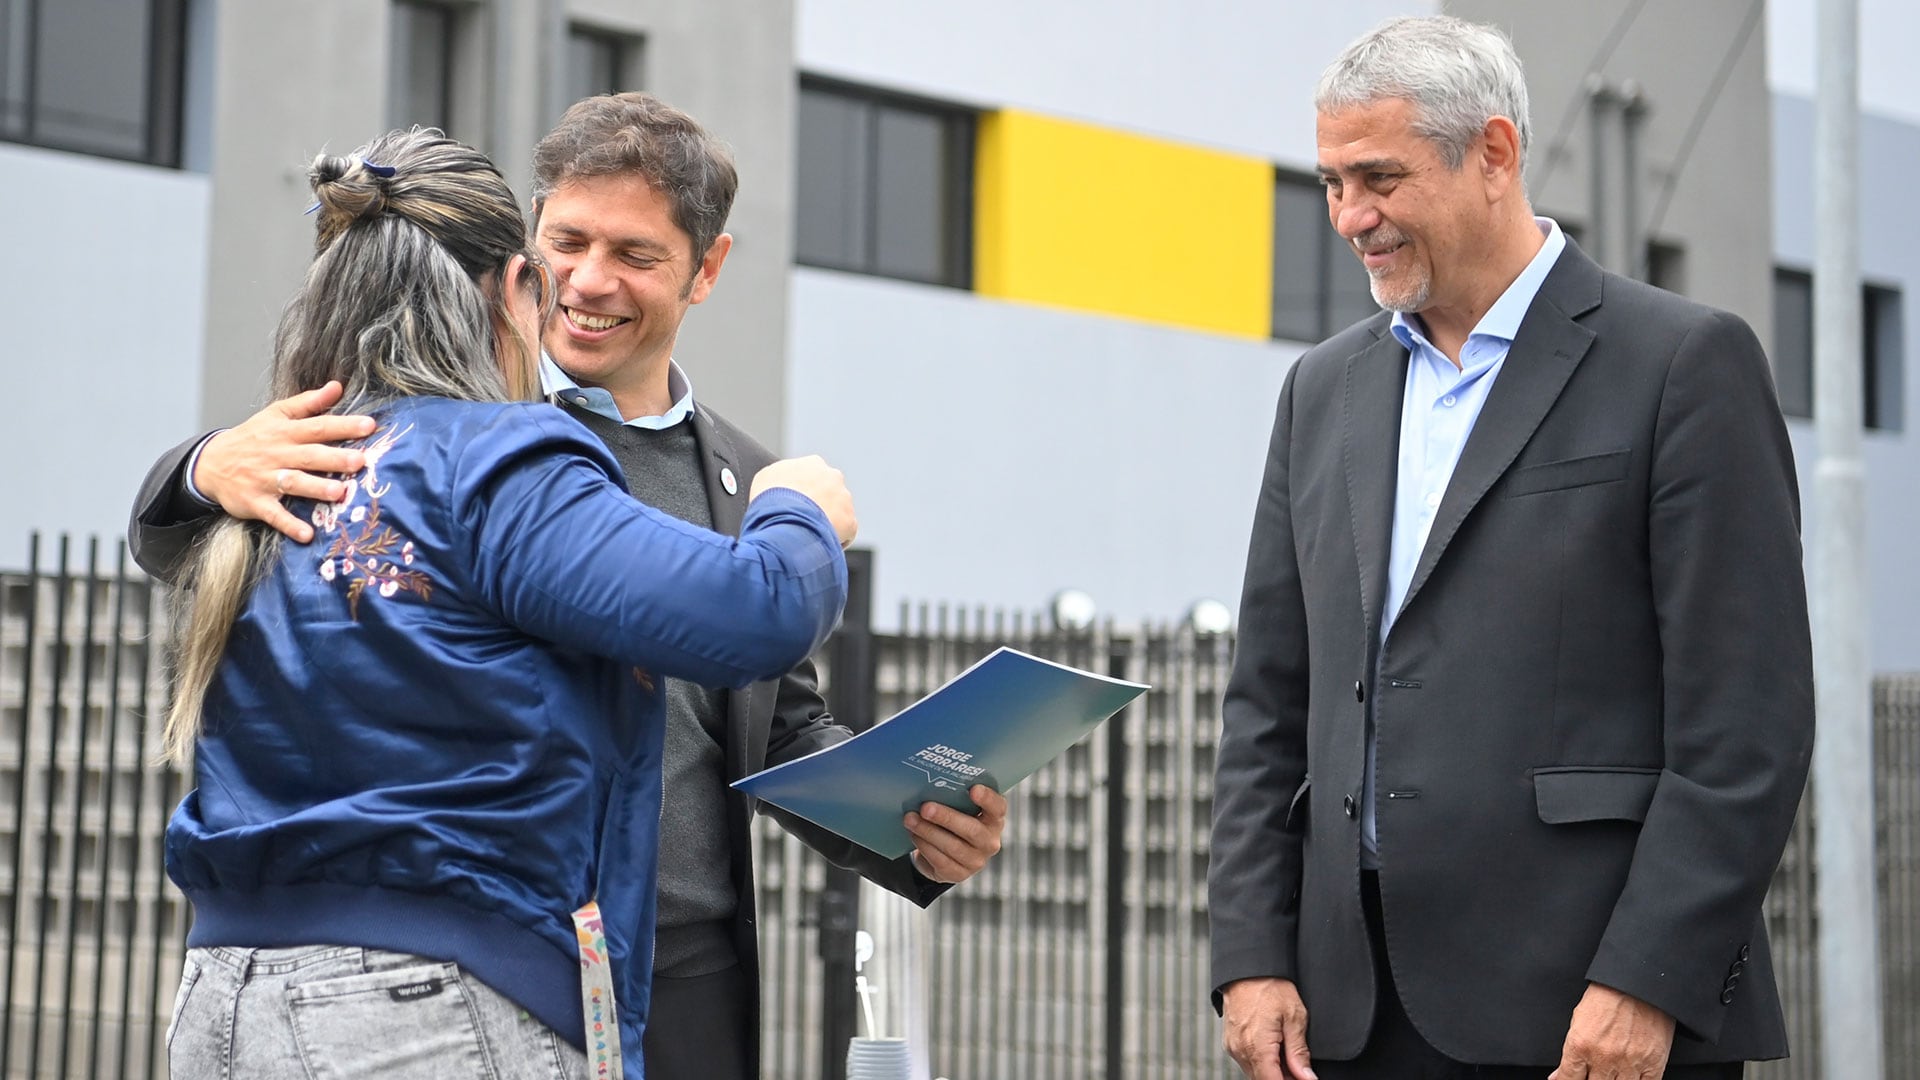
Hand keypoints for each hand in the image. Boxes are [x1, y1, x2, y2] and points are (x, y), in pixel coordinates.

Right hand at [195, 382, 376, 541]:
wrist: (209, 463)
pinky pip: (274, 515)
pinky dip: (289, 525)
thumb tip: (337, 386)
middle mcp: (277, 454)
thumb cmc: (252, 437)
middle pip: (309, 455)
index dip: (343, 425)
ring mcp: (265, 479)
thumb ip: (308, 402)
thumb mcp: (276, 414)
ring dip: (316, 488)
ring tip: (339, 492)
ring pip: (293, 483)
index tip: (369, 426)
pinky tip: (307, 534)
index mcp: (285, 432)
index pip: (318, 426)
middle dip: (334, 458)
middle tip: (360, 460)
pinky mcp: (255, 502)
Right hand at [750, 455, 856, 546]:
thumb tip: (781, 485)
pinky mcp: (850, 521)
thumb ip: (779, 477)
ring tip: (808, 534)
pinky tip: (817, 544)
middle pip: (828, 493)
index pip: (811, 477)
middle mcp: (833, 477)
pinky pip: (844, 533)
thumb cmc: (771, 500)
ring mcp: (845, 499)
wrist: (784, 523)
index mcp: (813, 464)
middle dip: (818, 505)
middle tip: (801, 520)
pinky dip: (833, 540)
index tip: (794, 504)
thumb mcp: (764, 478)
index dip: (801, 492)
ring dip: (826, 522)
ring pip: (837, 513)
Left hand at [903, 785, 1005, 883]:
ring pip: (953, 846)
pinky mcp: (959, 874)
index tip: (973, 789)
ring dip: (928, 832)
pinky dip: (925, 846)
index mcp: (994, 819)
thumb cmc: (952, 820)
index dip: (988, 798)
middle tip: (925, 807)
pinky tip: (914, 834)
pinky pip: (941, 861)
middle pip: (972, 830)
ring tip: (910, 819)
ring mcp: (976, 861)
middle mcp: (990, 841)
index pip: (998, 807)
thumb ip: (954, 797)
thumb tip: (928, 785)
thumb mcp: (958, 808)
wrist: (944, 852)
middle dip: (946, 817)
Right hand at [1221, 977, 1315, 1079]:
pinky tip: (1275, 1049)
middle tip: (1300, 1069)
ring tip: (1288, 1054)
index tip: (1303, 1079)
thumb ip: (1299, 1052)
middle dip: (1283, 1078)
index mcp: (1257, 1046)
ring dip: (1272, 1071)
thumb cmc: (1270, 985)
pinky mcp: (1230, 1042)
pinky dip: (1262, 1062)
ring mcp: (1233, 1047)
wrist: (1247, 968)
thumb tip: (1306, 1077)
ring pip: (1255, 1073)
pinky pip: (1247, 1062)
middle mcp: (1240, 1050)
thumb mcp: (1294, 1016)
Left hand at [1549, 983, 1674, 1079]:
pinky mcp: (1653, 1063)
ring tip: (1610, 1074)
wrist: (1638, 983)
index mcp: (1581, 1045)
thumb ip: (1569, 1053)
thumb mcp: (1578, 1020)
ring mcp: (1629, 1062)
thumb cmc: (1607, 996)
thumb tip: (1558, 1076)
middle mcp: (1603, 1057)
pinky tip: (1629, 1077)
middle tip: (1595, 1071)